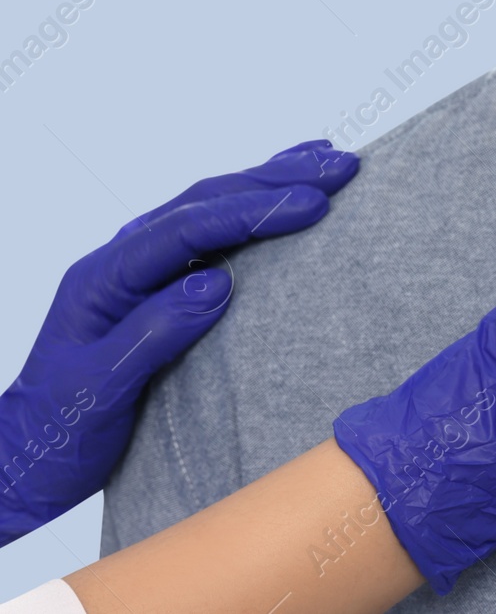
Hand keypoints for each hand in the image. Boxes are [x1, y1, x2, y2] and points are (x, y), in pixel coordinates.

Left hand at [0, 139, 359, 544]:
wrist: (30, 457)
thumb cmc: (59, 431)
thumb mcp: (98, 390)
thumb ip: (154, 333)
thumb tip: (215, 284)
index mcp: (105, 277)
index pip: (187, 227)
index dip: (253, 212)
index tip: (313, 205)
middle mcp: (124, 259)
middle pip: (206, 200)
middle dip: (276, 179)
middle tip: (340, 169)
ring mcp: (145, 267)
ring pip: (214, 204)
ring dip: (273, 180)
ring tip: (330, 161)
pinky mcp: (166, 283)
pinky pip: (216, 230)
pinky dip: (257, 204)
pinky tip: (289, 190)